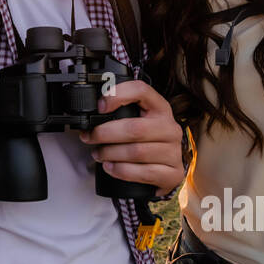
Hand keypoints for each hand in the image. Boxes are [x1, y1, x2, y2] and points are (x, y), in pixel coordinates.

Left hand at [78, 81, 187, 196]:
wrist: (166, 170)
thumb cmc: (146, 142)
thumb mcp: (138, 121)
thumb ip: (120, 114)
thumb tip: (91, 115)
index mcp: (160, 108)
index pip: (142, 90)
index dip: (118, 95)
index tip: (100, 107)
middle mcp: (170, 128)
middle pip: (134, 128)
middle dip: (105, 134)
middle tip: (90, 137)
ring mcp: (173, 152)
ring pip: (136, 152)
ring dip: (110, 154)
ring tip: (98, 154)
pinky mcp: (171, 173)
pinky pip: (142, 173)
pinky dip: (120, 170)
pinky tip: (110, 167)